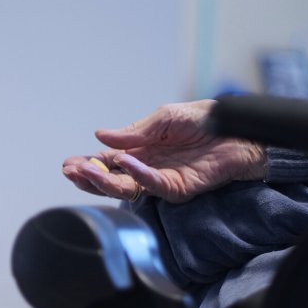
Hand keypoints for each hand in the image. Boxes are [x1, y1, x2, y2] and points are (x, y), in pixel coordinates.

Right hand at [62, 100, 265, 202]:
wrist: (239, 131)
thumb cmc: (205, 121)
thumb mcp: (164, 118)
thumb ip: (133, 131)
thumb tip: (100, 135)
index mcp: (140, 151)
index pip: (108, 162)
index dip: (88, 164)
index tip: (68, 164)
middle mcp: (146, 169)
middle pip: (111, 180)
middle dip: (88, 177)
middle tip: (70, 172)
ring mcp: (161, 181)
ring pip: (125, 188)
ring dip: (104, 181)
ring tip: (86, 170)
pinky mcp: (178, 189)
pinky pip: (152, 185)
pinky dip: (137, 174)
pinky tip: (124, 162)